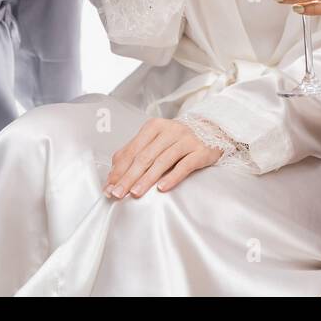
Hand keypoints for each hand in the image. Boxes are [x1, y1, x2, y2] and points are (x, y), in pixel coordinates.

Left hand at [104, 118, 222, 197]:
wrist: (211, 132)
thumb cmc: (175, 142)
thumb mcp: (153, 143)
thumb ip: (132, 155)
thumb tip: (112, 177)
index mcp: (154, 127)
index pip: (132, 150)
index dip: (119, 170)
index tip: (109, 187)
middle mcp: (170, 130)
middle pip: (145, 156)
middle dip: (129, 177)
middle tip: (118, 194)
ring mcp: (186, 140)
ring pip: (163, 161)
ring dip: (147, 179)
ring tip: (135, 193)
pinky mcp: (201, 151)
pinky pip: (185, 165)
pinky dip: (173, 177)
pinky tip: (162, 189)